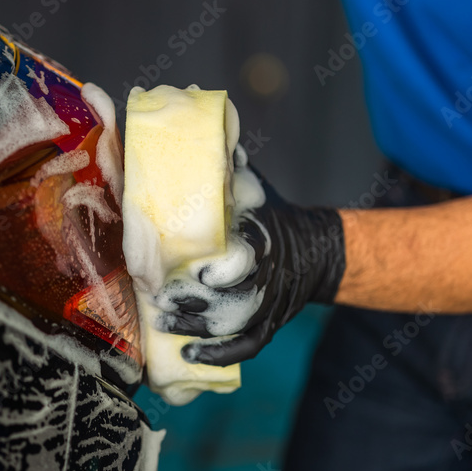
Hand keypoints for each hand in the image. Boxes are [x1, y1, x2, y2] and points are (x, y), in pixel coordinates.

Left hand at [156, 147, 345, 366]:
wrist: (313, 250)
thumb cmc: (269, 216)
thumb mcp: (253, 189)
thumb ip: (229, 164)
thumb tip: (201, 113)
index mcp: (263, 242)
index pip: (247, 261)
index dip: (225, 271)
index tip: (197, 270)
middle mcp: (267, 278)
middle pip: (232, 299)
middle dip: (194, 302)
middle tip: (157, 298)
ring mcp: (268, 306)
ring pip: (233, 326)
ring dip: (196, 328)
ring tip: (161, 322)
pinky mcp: (268, 326)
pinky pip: (245, 348)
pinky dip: (217, 356)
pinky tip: (187, 357)